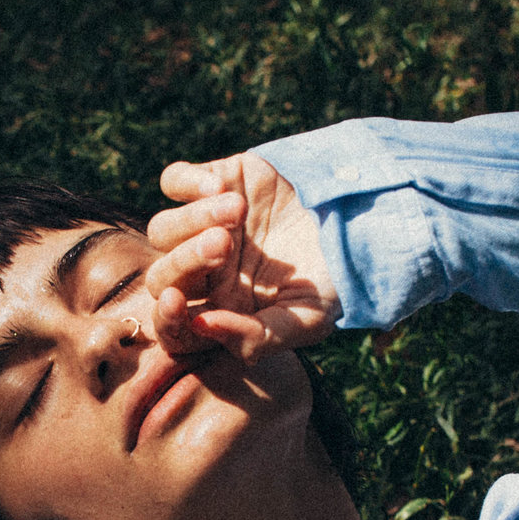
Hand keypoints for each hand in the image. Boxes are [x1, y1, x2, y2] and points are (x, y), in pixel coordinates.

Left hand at [142, 152, 336, 362]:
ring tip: (239, 210)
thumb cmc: (331, 279)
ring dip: (193, 220)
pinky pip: (173, 183)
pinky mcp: (211, 183)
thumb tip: (202, 325)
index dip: (164, 320)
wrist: (357, 220)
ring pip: (162, 230)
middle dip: (185, 262)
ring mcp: (201, 227)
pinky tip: (224, 187)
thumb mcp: (307, 319)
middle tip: (224, 245)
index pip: (171, 328)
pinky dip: (189, 184)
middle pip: (160, 277)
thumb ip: (257, 337)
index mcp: (219, 312)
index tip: (175, 303)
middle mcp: (203, 273)